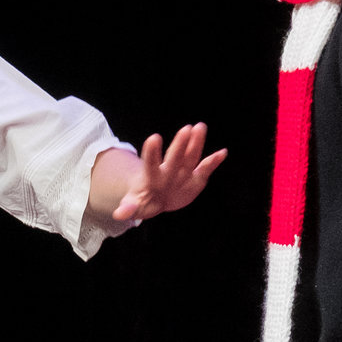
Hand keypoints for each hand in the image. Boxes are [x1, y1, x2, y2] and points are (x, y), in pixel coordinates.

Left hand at [111, 123, 227, 222]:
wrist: (156, 198)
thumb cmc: (143, 200)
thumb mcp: (134, 205)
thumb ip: (129, 208)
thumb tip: (118, 214)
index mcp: (151, 176)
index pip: (150, 162)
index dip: (152, 152)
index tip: (154, 137)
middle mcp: (168, 170)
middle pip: (174, 157)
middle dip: (180, 144)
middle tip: (186, 128)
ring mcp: (182, 172)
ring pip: (190, 157)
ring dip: (195, 143)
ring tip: (200, 127)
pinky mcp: (195, 178)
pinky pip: (205, 169)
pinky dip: (213, 161)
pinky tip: (222, 153)